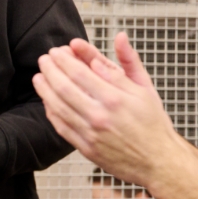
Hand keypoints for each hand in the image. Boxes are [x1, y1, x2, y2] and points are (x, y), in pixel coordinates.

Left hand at [32, 33, 188, 187]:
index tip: (57, 51)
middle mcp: (100, 116)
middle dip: (50, 70)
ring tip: (39, 77)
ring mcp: (91, 133)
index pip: (80, 72)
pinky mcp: (85, 148)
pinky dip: (51, 111)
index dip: (64, 59)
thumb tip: (118, 38)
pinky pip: (61, 127)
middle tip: (44, 59)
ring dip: (44, 90)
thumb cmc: (153, 123)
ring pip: (58, 107)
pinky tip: (47, 101)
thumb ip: (128, 62)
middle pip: (64, 88)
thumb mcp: (146, 88)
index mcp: (115, 98)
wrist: (158, 160)